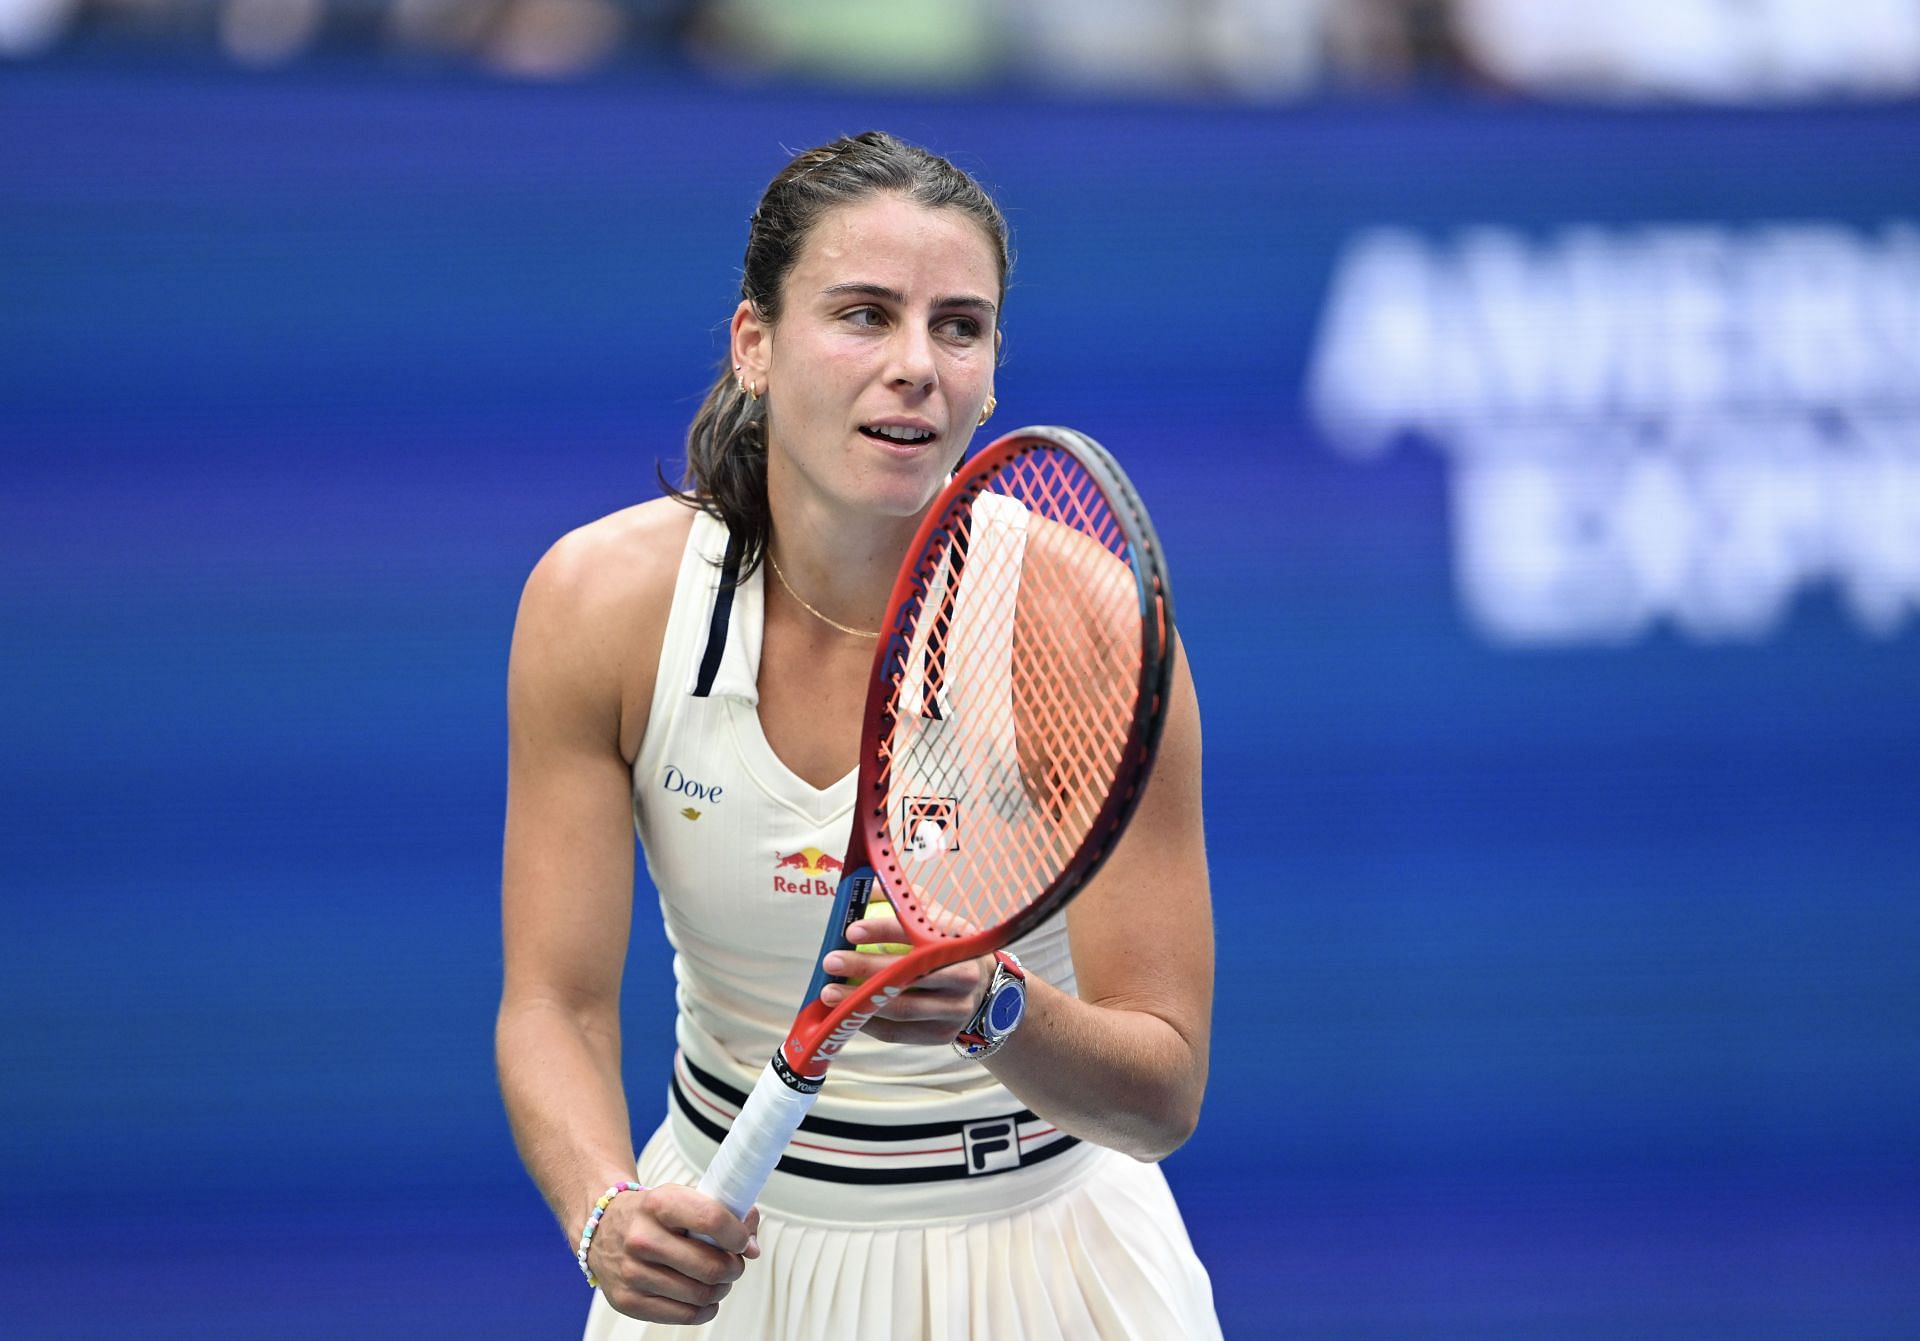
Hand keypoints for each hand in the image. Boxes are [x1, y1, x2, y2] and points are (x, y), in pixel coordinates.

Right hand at [586, 1184, 760, 1325]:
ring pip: (701, 1294)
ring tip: (718, 1278)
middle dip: (734, 1267)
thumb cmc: (651, 1214)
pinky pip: (685, 1315)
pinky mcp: (629, 1301)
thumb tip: (752, 1245)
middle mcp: (642, 1238)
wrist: (602, 1228)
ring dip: (721, 1288)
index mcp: (658, 1204)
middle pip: (711, 1266)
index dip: (738, 1234)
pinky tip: (703, 1296)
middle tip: (734, 1263)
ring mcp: (633, 1273)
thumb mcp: (683, 1198)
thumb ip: (724, 1213)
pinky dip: (705, 1308)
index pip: (712, 1219)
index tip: (743, 1240)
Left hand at [817, 908, 991, 1045]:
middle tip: (831, 961)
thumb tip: (864, 885)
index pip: (920, 933)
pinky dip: (869, 1022)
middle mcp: (964, 976)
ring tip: (829, 993)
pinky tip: (846, 1013)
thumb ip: (904, 900)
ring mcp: (955, 1010)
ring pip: (902, 1008)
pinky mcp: (940, 1035)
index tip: (851, 930)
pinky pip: (898, 1033)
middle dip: (865, 968)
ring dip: (860, 1002)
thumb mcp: (934, 917)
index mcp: (960, 940)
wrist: (981, 990)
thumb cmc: (947, 946)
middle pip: (910, 975)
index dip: (884, 931)